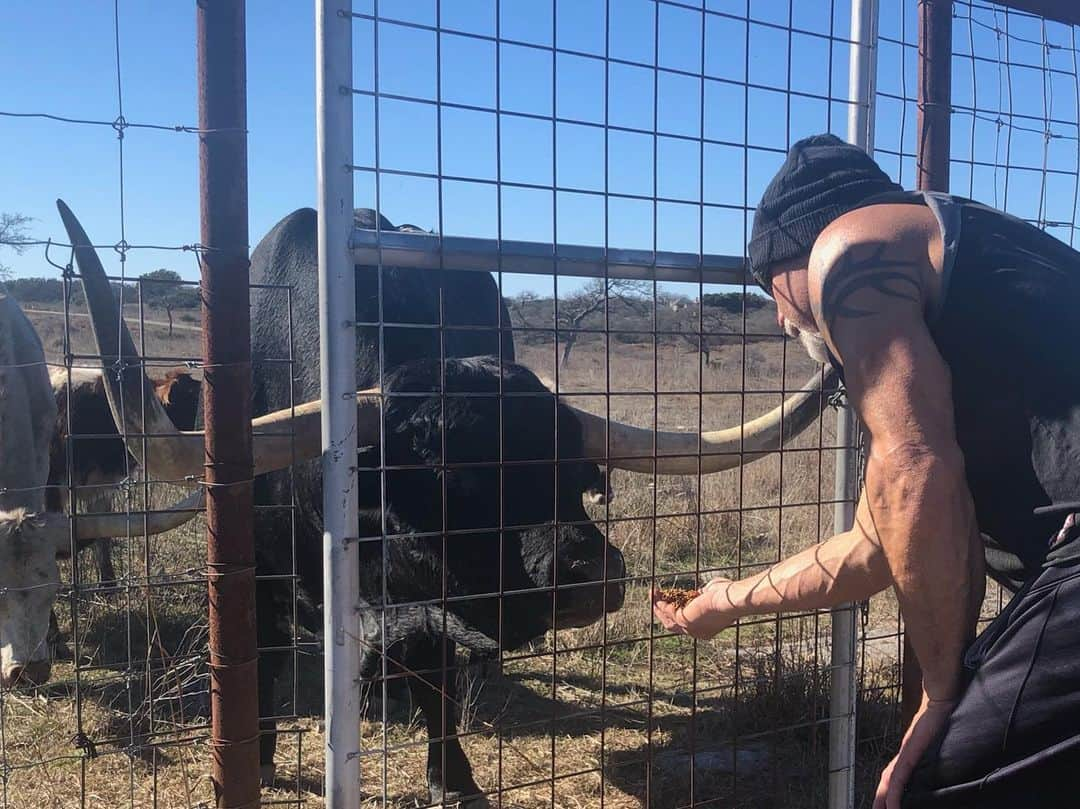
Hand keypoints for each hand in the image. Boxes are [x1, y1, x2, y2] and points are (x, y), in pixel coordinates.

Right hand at [651, 577, 738, 639]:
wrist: (731, 599)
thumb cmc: (727, 595)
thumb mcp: (712, 596)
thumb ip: (703, 596)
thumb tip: (699, 592)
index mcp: (705, 629)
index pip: (685, 622)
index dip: (675, 611)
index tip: (668, 598)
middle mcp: (696, 632)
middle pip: (673, 624)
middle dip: (662, 610)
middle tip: (656, 597)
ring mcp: (690, 628)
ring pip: (667, 619)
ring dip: (657, 607)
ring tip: (652, 594)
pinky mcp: (684, 620)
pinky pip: (666, 611)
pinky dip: (659, 602)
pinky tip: (655, 593)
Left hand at [873, 693, 955, 808]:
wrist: (940, 697)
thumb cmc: (942, 714)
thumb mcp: (938, 739)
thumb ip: (936, 749)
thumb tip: (951, 759)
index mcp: (911, 752)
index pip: (896, 776)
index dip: (890, 791)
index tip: (886, 804)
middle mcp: (905, 754)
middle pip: (889, 782)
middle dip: (882, 799)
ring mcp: (906, 753)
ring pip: (890, 782)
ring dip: (884, 799)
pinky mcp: (910, 752)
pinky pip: (898, 778)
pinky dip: (894, 794)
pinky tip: (891, 806)